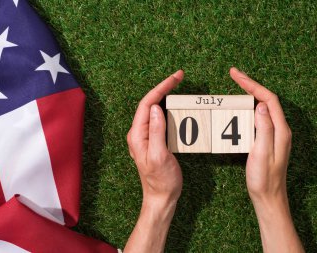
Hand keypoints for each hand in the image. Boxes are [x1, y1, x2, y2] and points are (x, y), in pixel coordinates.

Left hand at [124, 70, 183, 252]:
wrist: (162, 196)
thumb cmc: (160, 180)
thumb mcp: (159, 155)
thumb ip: (156, 131)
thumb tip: (156, 108)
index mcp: (137, 134)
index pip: (147, 104)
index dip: (161, 88)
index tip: (175, 78)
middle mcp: (139, 133)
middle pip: (150, 104)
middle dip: (163, 88)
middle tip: (179, 77)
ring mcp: (146, 136)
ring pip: (154, 110)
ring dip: (166, 97)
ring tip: (178, 87)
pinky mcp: (155, 140)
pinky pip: (160, 120)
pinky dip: (169, 109)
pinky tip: (177, 106)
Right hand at [230, 67, 303, 252]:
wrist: (267, 196)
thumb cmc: (264, 178)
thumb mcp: (262, 152)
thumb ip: (263, 128)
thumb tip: (260, 105)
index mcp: (280, 130)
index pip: (268, 99)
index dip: (252, 84)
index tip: (236, 75)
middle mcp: (279, 129)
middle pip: (266, 99)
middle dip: (250, 85)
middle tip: (234, 75)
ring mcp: (273, 134)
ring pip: (262, 107)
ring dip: (249, 95)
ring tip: (235, 87)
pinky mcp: (266, 140)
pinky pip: (257, 118)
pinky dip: (247, 108)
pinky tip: (238, 109)